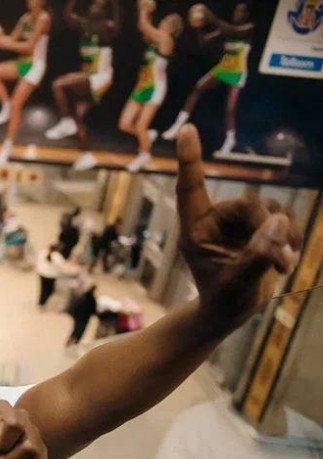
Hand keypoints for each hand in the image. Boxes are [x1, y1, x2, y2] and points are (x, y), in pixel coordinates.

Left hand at [176, 126, 300, 335]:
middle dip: (267, 230)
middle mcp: (215, 220)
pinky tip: (286, 264)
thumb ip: (258, 253)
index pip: (190, 188)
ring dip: (282, 237)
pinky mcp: (259, 228)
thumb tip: (280, 219)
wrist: (230, 312)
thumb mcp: (238, 281)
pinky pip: (283, 220)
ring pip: (270, 210)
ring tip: (282, 267)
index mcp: (195, 228)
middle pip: (248, 205)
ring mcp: (238, 223)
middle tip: (278, 260)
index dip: (190, 159)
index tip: (187, 128)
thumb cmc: (223, 298)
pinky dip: (289, 240)